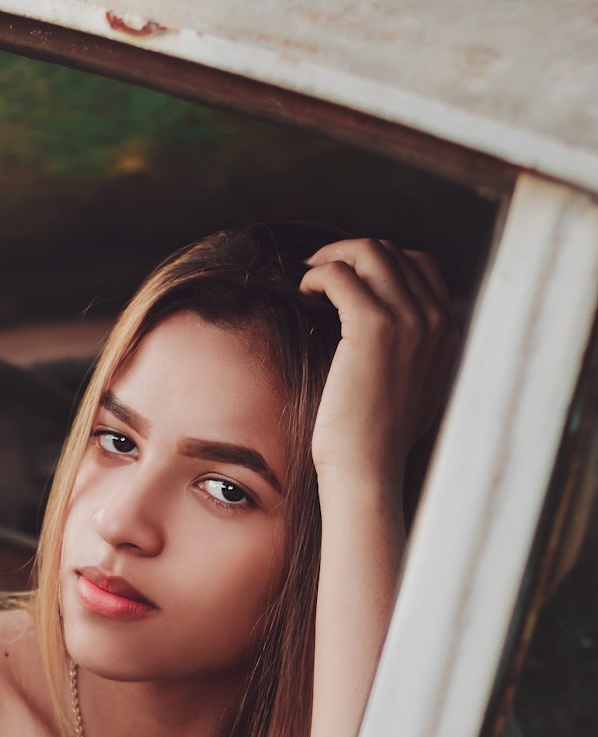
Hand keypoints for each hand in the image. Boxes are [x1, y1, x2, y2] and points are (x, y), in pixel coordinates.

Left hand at [300, 238, 458, 499]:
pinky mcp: (373, 327)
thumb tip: (396, 332)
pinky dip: (318, 275)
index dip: (380, 260)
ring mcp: (408, 319)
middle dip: (351, 253)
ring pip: (369, 252)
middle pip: (393, 252)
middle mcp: (435, 318)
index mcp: (448, 330)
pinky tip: (304, 291)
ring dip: (333, 257)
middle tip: (320, 270)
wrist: (369, 467)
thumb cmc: (380, 438)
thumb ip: (418, 352)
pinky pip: (342, 274)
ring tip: (310, 278)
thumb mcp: (416, 388)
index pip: (421, 264)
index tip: (349, 274)